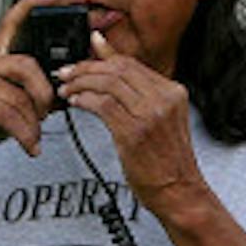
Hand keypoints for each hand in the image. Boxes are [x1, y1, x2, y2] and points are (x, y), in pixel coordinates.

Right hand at [0, 0, 57, 167]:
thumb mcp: (7, 105)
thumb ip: (29, 93)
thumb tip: (61, 92)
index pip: (11, 22)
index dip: (32, 5)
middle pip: (27, 64)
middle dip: (44, 93)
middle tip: (47, 113)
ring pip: (20, 94)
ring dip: (33, 122)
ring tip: (33, 135)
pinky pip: (9, 113)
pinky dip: (24, 133)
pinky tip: (29, 144)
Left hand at [56, 31, 202, 209]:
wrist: (179, 191)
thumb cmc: (167, 159)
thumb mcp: (159, 116)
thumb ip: (136, 89)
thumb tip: (107, 55)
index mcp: (173, 92)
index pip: (130, 63)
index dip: (99, 58)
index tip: (80, 61)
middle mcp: (164, 99)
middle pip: (117, 69)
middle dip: (85, 68)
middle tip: (66, 74)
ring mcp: (150, 115)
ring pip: (108, 83)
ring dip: (80, 84)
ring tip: (66, 90)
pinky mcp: (134, 132)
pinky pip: (102, 106)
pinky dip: (84, 101)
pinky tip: (76, 104)